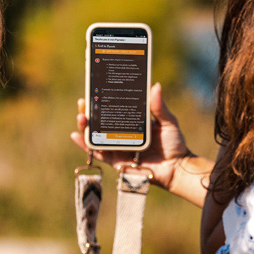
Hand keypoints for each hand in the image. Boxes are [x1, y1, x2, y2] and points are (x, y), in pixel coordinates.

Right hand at [71, 83, 206, 200]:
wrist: (177, 168)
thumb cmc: (174, 144)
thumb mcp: (167, 122)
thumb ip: (159, 107)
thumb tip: (155, 85)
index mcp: (132, 123)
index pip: (113, 109)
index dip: (102, 100)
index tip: (93, 89)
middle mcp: (121, 134)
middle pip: (100, 121)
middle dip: (89, 111)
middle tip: (83, 101)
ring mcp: (117, 147)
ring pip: (95, 136)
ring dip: (84, 126)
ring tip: (80, 116)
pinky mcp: (115, 161)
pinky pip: (97, 153)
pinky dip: (85, 146)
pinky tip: (76, 135)